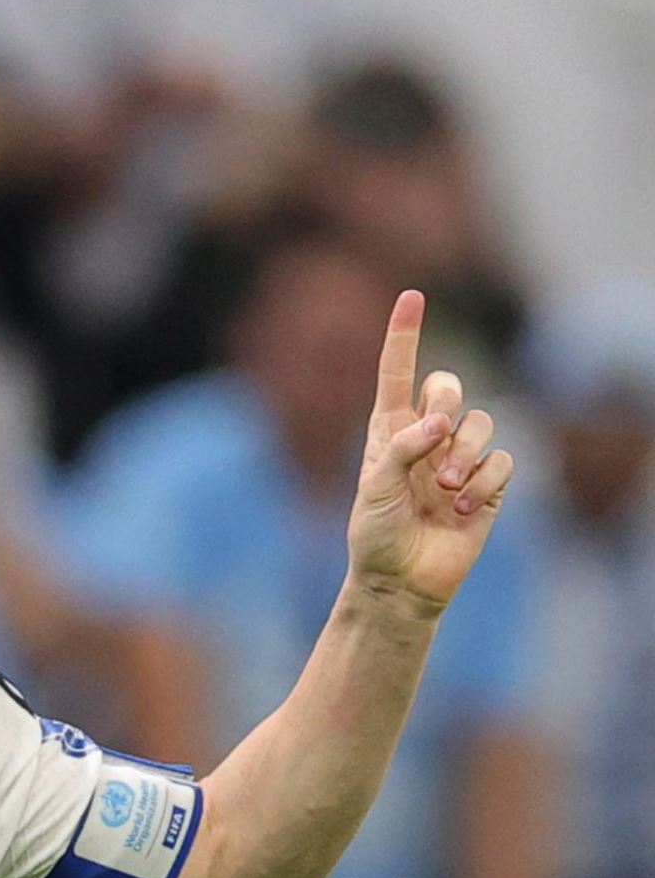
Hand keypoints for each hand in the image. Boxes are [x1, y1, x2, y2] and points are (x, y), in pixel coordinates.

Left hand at [346, 291, 514, 614]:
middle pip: (450, 385)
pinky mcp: (488, 485)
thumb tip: (440, 423)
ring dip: (464, 454)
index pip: (398, 373)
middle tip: (434, 434)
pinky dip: (483, 482)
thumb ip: (402, 448)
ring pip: (481, 422)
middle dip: (448, 401)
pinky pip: (502, 460)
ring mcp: (459, 459)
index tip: (412, 295)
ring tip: (445, 489)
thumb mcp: (375, 488)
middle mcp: (426, 436)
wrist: (400, 581)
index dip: (405, 334)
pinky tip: (462, 508)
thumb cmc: (376, 534)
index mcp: (389, 430)